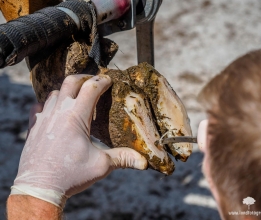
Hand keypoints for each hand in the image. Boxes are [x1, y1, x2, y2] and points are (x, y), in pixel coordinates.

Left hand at [10, 74, 147, 207]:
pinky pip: (38, 107)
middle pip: (70, 82)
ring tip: (75, 98)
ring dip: (66, 91)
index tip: (109, 80)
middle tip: (93, 82)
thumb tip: (144, 162)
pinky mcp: (33, 127)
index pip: (91, 88)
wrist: (39, 188)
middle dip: (84, 78)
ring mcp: (43, 118)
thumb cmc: (71, 175)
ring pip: (54, 93)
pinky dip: (47, 104)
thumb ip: (123, 158)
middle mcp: (58, 112)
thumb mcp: (101, 165)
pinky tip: (53, 111)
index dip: (102, 81)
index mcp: (76, 116)